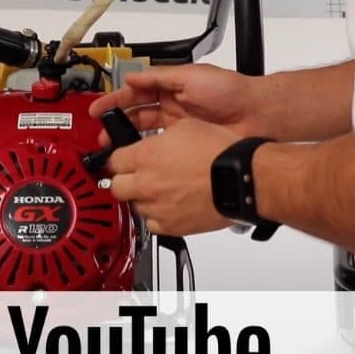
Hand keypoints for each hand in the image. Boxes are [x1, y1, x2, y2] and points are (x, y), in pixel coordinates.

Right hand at [89, 64, 266, 145]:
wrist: (257, 115)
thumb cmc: (230, 91)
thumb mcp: (189, 76)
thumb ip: (159, 76)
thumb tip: (133, 76)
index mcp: (170, 88)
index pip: (135, 94)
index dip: (115, 101)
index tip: (98, 109)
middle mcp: (171, 107)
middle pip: (136, 115)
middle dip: (116, 123)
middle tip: (102, 135)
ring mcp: (178, 127)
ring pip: (145, 133)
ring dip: (128, 139)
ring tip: (114, 148)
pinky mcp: (185, 144)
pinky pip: (161, 148)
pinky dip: (147, 151)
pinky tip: (138, 157)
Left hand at [108, 118, 239, 235]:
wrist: (242, 178)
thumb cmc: (220, 152)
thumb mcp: (184, 128)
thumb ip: (158, 139)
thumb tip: (150, 143)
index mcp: (145, 156)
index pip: (112, 160)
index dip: (117, 159)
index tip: (120, 160)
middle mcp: (146, 183)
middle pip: (116, 186)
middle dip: (123, 180)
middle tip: (134, 177)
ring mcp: (156, 206)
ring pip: (133, 206)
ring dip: (141, 199)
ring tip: (159, 191)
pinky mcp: (170, 225)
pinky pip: (151, 224)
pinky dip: (156, 216)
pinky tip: (167, 207)